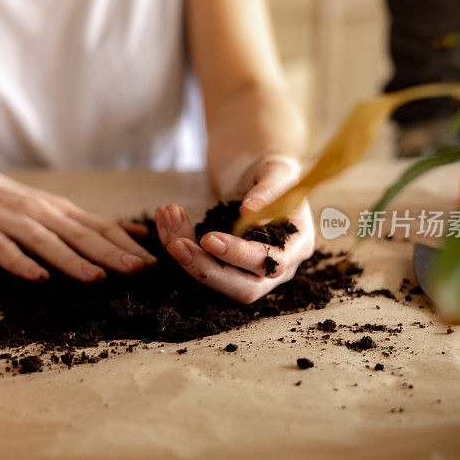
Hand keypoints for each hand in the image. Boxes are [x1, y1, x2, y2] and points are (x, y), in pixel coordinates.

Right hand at [0, 154, 156, 281]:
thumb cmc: (13, 201)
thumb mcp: (56, 208)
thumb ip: (91, 224)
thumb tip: (137, 234)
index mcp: (61, 211)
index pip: (101, 227)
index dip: (127, 244)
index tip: (154, 262)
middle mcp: (41, 214)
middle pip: (81, 235)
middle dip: (111, 253)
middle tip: (138, 270)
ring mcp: (12, 222)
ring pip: (47, 243)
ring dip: (73, 260)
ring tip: (96, 277)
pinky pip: (4, 250)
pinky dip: (22, 264)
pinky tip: (38, 277)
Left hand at [155, 155, 313, 302]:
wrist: (255, 176)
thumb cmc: (272, 172)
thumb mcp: (277, 170)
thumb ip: (270, 190)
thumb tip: (252, 212)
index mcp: (297, 246)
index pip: (270, 263)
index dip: (239, 255)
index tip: (209, 238)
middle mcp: (276, 269)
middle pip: (243, 288)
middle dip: (206, 269)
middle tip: (177, 245)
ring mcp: (248, 274)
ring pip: (216, 281)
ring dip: (186, 258)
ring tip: (167, 220)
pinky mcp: (223, 270)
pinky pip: (199, 268)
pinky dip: (176, 244)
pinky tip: (163, 220)